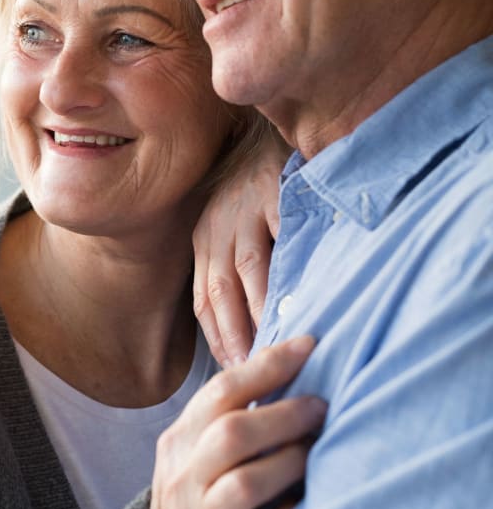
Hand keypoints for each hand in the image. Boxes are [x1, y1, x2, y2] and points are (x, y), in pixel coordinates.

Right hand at [148, 336, 325, 508]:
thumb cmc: (196, 491)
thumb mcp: (195, 450)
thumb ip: (226, 417)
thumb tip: (284, 365)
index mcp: (178, 441)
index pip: (219, 392)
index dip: (266, 366)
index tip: (306, 346)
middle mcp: (184, 477)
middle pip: (232, 433)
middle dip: (284, 415)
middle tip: (321, 406)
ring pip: (246, 483)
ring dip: (290, 461)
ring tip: (317, 450)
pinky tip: (309, 502)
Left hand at [193, 130, 288, 365]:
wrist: (267, 138)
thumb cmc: (252, 195)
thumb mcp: (231, 230)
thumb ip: (234, 272)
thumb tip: (250, 332)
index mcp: (205, 240)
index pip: (203, 299)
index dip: (216, 338)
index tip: (233, 371)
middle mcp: (218, 226)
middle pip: (221, 289)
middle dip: (235, 334)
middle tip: (252, 370)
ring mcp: (246, 208)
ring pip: (249, 268)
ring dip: (261, 309)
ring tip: (275, 343)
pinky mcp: (276, 191)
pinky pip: (284, 236)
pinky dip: (291, 267)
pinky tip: (304, 294)